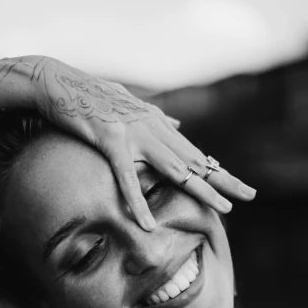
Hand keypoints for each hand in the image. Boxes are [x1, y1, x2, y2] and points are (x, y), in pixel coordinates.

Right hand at [25, 56, 255, 230]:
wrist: (58, 82)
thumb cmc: (91, 98)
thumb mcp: (130, 106)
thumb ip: (157, 118)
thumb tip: (180, 124)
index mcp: (157, 123)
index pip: (194, 152)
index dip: (218, 169)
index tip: (239, 185)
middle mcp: (153, 127)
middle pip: (195, 159)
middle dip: (223, 179)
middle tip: (250, 195)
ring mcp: (134, 133)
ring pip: (174, 167)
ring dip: (200, 189)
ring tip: (221, 209)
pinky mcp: (110, 140)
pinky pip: (127, 177)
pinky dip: (137, 202)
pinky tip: (147, 224)